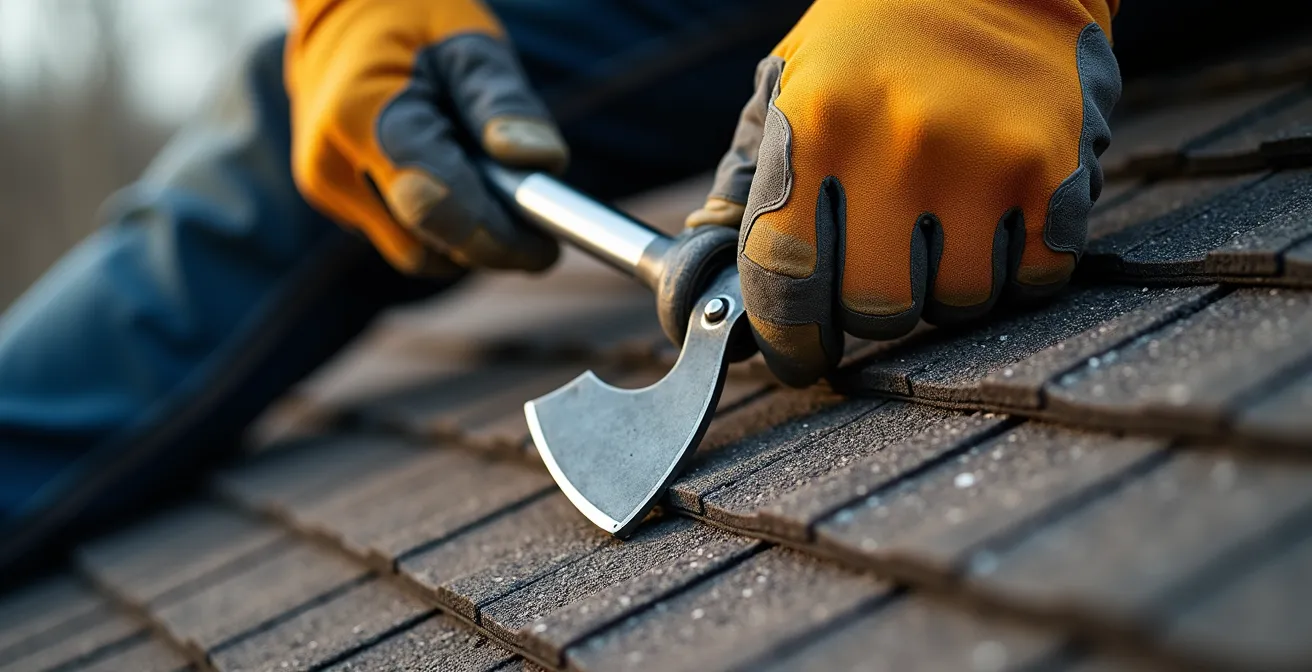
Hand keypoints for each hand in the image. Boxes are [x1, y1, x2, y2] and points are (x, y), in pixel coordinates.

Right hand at [286, 0, 566, 274]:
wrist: (342, 10)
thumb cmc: (412, 17)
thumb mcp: (468, 41)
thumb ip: (503, 101)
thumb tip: (539, 161)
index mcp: (361, 115)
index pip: (434, 205)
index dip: (496, 238)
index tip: (546, 247)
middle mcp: (333, 164)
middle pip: (426, 244)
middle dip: (487, 241)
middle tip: (534, 220)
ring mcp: (328, 188)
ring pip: (416, 248)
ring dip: (464, 233)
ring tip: (489, 178)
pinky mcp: (336, 200)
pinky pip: (402, 232)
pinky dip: (440, 221)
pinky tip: (455, 174)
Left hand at [687, 0, 1120, 385]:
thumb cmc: (874, 41)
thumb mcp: (786, 87)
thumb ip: (746, 184)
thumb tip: (711, 287)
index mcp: (814, 126)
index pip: (786, 280)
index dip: (790, 338)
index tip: (800, 355)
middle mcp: (897, 146)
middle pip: (875, 309)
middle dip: (870, 308)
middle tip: (876, 273)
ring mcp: (983, 160)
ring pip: (957, 306)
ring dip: (944, 289)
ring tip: (939, 230)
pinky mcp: (1056, 172)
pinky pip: (1030, 281)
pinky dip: (1011, 273)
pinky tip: (992, 224)